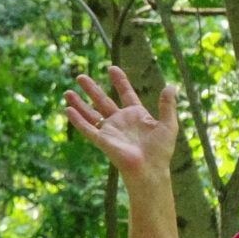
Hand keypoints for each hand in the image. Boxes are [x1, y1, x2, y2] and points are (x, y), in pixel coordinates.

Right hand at [62, 65, 180, 181]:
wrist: (150, 169)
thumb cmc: (161, 151)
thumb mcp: (169, 124)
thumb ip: (168, 105)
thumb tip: (171, 86)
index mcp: (136, 115)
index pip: (126, 93)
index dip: (119, 81)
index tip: (111, 68)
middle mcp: (120, 121)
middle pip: (102, 101)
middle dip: (91, 88)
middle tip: (80, 76)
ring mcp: (110, 131)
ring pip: (90, 113)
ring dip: (79, 103)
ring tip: (67, 91)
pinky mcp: (102, 140)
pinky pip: (87, 128)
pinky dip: (77, 119)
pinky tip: (68, 109)